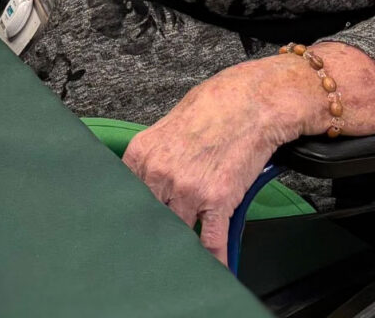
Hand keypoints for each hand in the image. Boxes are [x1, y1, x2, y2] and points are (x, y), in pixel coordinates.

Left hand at [121, 59, 306, 263]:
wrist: (249, 104)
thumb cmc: (211, 111)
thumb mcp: (165, 130)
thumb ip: (151, 160)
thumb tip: (143, 185)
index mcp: (141, 153)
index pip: (126, 196)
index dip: (132, 214)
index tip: (132, 228)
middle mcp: (159, 172)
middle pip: (149, 216)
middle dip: (155, 229)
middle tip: (157, 245)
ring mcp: (186, 189)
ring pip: (177, 230)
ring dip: (183, 242)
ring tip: (183, 256)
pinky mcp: (216, 200)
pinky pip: (211, 242)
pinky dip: (213, 260)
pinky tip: (213, 271)